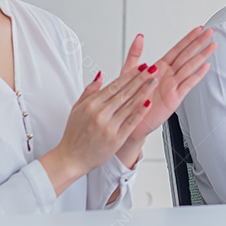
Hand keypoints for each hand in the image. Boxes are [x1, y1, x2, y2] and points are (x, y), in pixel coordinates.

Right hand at [41, 66, 157, 194]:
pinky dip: (140, 111)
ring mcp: (109, 126)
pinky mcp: (116, 138)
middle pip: (124, 92)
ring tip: (154, 81)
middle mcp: (100, 113)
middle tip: (152, 69)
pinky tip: (148, 102)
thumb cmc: (74, 134)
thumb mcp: (76, 109)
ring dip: (144, 91)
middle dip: (140, 79)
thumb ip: (89, 90)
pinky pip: (131, 122)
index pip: (114, 85)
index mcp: (91, 104)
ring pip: (130, 105)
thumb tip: (101, 75)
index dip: (130, 75)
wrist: (71, 158)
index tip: (141, 67)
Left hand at [119, 27, 216, 153]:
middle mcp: (168, 75)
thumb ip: (135, 54)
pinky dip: (197, 75)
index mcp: (158, 68)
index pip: (177, 49)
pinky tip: (206, 67)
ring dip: (202, 56)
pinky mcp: (174, 98)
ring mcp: (173, 86)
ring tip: (212, 46)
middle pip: (187, 55)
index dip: (188, 38)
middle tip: (211, 33)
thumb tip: (139, 37)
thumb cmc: (128, 100)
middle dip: (199, 43)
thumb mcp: (128, 72)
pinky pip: (188, 84)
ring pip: (190, 67)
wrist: (129, 121)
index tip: (199, 29)